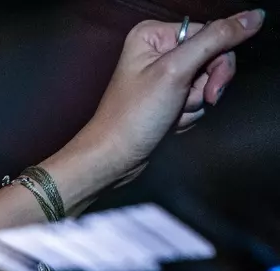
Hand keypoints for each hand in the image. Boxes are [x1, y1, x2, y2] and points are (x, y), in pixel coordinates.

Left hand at [61, 12, 262, 190]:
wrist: (113, 158)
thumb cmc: (133, 116)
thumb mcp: (176, 71)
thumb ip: (216, 39)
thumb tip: (253, 16)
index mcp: (154, 35)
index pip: (211, 34)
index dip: (217, 61)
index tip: (208, 85)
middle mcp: (158, 51)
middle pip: (213, 58)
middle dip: (205, 86)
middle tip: (186, 103)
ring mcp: (164, 76)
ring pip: (207, 82)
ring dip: (195, 104)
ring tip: (171, 115)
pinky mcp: (168, 98)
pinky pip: (196, 100)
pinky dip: (189, 114)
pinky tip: (170, 122)